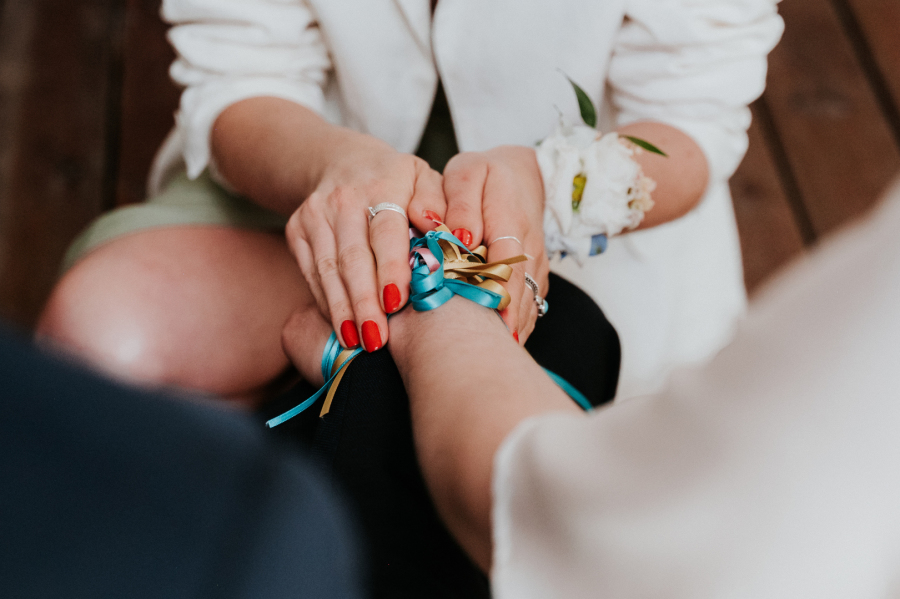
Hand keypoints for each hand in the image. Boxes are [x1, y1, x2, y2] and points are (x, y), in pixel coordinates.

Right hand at [285, 130, 444, 352]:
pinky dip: (326, 302)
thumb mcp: (426, 180)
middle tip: (376, 339)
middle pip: (352, 257)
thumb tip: (447, 233)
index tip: (397, 303)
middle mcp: (344, 198)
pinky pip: (311, 272)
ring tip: (357, 342)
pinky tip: (341, 327)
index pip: (386, 232)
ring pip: (327, 269)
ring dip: (342, 309)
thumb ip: (440, 206)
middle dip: (364, 301)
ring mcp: (315, 214)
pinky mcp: (297, 230)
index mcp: (383, 184)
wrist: (342, 161)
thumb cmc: (400, 182)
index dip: (390, 268)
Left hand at [442, 146, 548, 343]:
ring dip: (510, 329)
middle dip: (500, 321)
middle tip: (481, 351)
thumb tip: (460, 238)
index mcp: (509, 219)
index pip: (503, 261)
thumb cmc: (487, 175)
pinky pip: (529, 307)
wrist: (526, 175)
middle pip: (516, 290)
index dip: (491, 292)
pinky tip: (499, 348)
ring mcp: (536, 265)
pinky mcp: (536, 278)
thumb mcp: (468, 173)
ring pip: (526, 303)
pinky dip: (516, 327)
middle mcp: (528, 247)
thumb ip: (462, 204)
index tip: (479, 320)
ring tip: (490, 357)